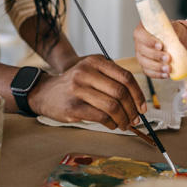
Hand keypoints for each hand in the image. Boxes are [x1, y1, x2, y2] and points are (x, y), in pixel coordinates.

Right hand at [27, 55, 147, 130]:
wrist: (44, 92)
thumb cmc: (74, 84)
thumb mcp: (91, 72)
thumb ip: (112, 80)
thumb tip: (137, 102)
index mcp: (95, 61)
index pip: (126, 77)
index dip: (138, 94)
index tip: (142, 107)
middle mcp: (86, 72)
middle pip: (121, 92)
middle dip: (132, 109)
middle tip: (135, 119)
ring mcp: (78, 89)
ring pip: (112, 106)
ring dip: (123, 119)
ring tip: (125, 124)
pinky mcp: (73, 107)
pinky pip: (101, 117)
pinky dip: (111, 123)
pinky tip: (112, 124)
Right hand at [133, 20, 186, 78]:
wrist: (172, 40)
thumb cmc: (169, 33)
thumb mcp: (170, 29)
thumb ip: (170, 33)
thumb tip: (175, 41)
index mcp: (142, 31)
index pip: (141, 36)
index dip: (150, 41)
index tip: (160, 46)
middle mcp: (138, 43)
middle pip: (142, 51)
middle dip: (156, 56)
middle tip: (168, 58)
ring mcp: (140, 55)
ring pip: (144, 63)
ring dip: (157, 67)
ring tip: (168, 69)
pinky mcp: (144, 65)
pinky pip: (148, 72)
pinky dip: (157, 74)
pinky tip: (166, 74)